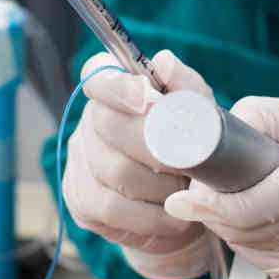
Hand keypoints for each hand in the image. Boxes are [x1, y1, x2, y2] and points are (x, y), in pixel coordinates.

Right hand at [64, 49, 215, 278]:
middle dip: (155, 144)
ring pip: (114, 170)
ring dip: (159, 185)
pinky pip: (113, 207)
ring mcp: (80, 163)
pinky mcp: (82, 201)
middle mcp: (89, 123)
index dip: (117, 84)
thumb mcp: (199, 119)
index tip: (145, 95)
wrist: (182, 213)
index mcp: (115, 94)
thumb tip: (165, 61)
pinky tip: (172, 217)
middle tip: (188, 161)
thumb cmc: (188, 156)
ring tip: (185, 191)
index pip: (98, 75)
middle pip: (109, 124)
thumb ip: (187, 89)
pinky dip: (150, 215)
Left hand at [165, 97, 278, 278]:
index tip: (183, 198)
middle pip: (247, 227)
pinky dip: (249, 242)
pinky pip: (261, 262)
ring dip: (229, 225)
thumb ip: (263, 116)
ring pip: (247, 247)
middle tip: (205, 188)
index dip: (218, 203)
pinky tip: (263, 221)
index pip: (265, 201)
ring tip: (243, 197)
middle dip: (214, 209)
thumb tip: (213, 130)